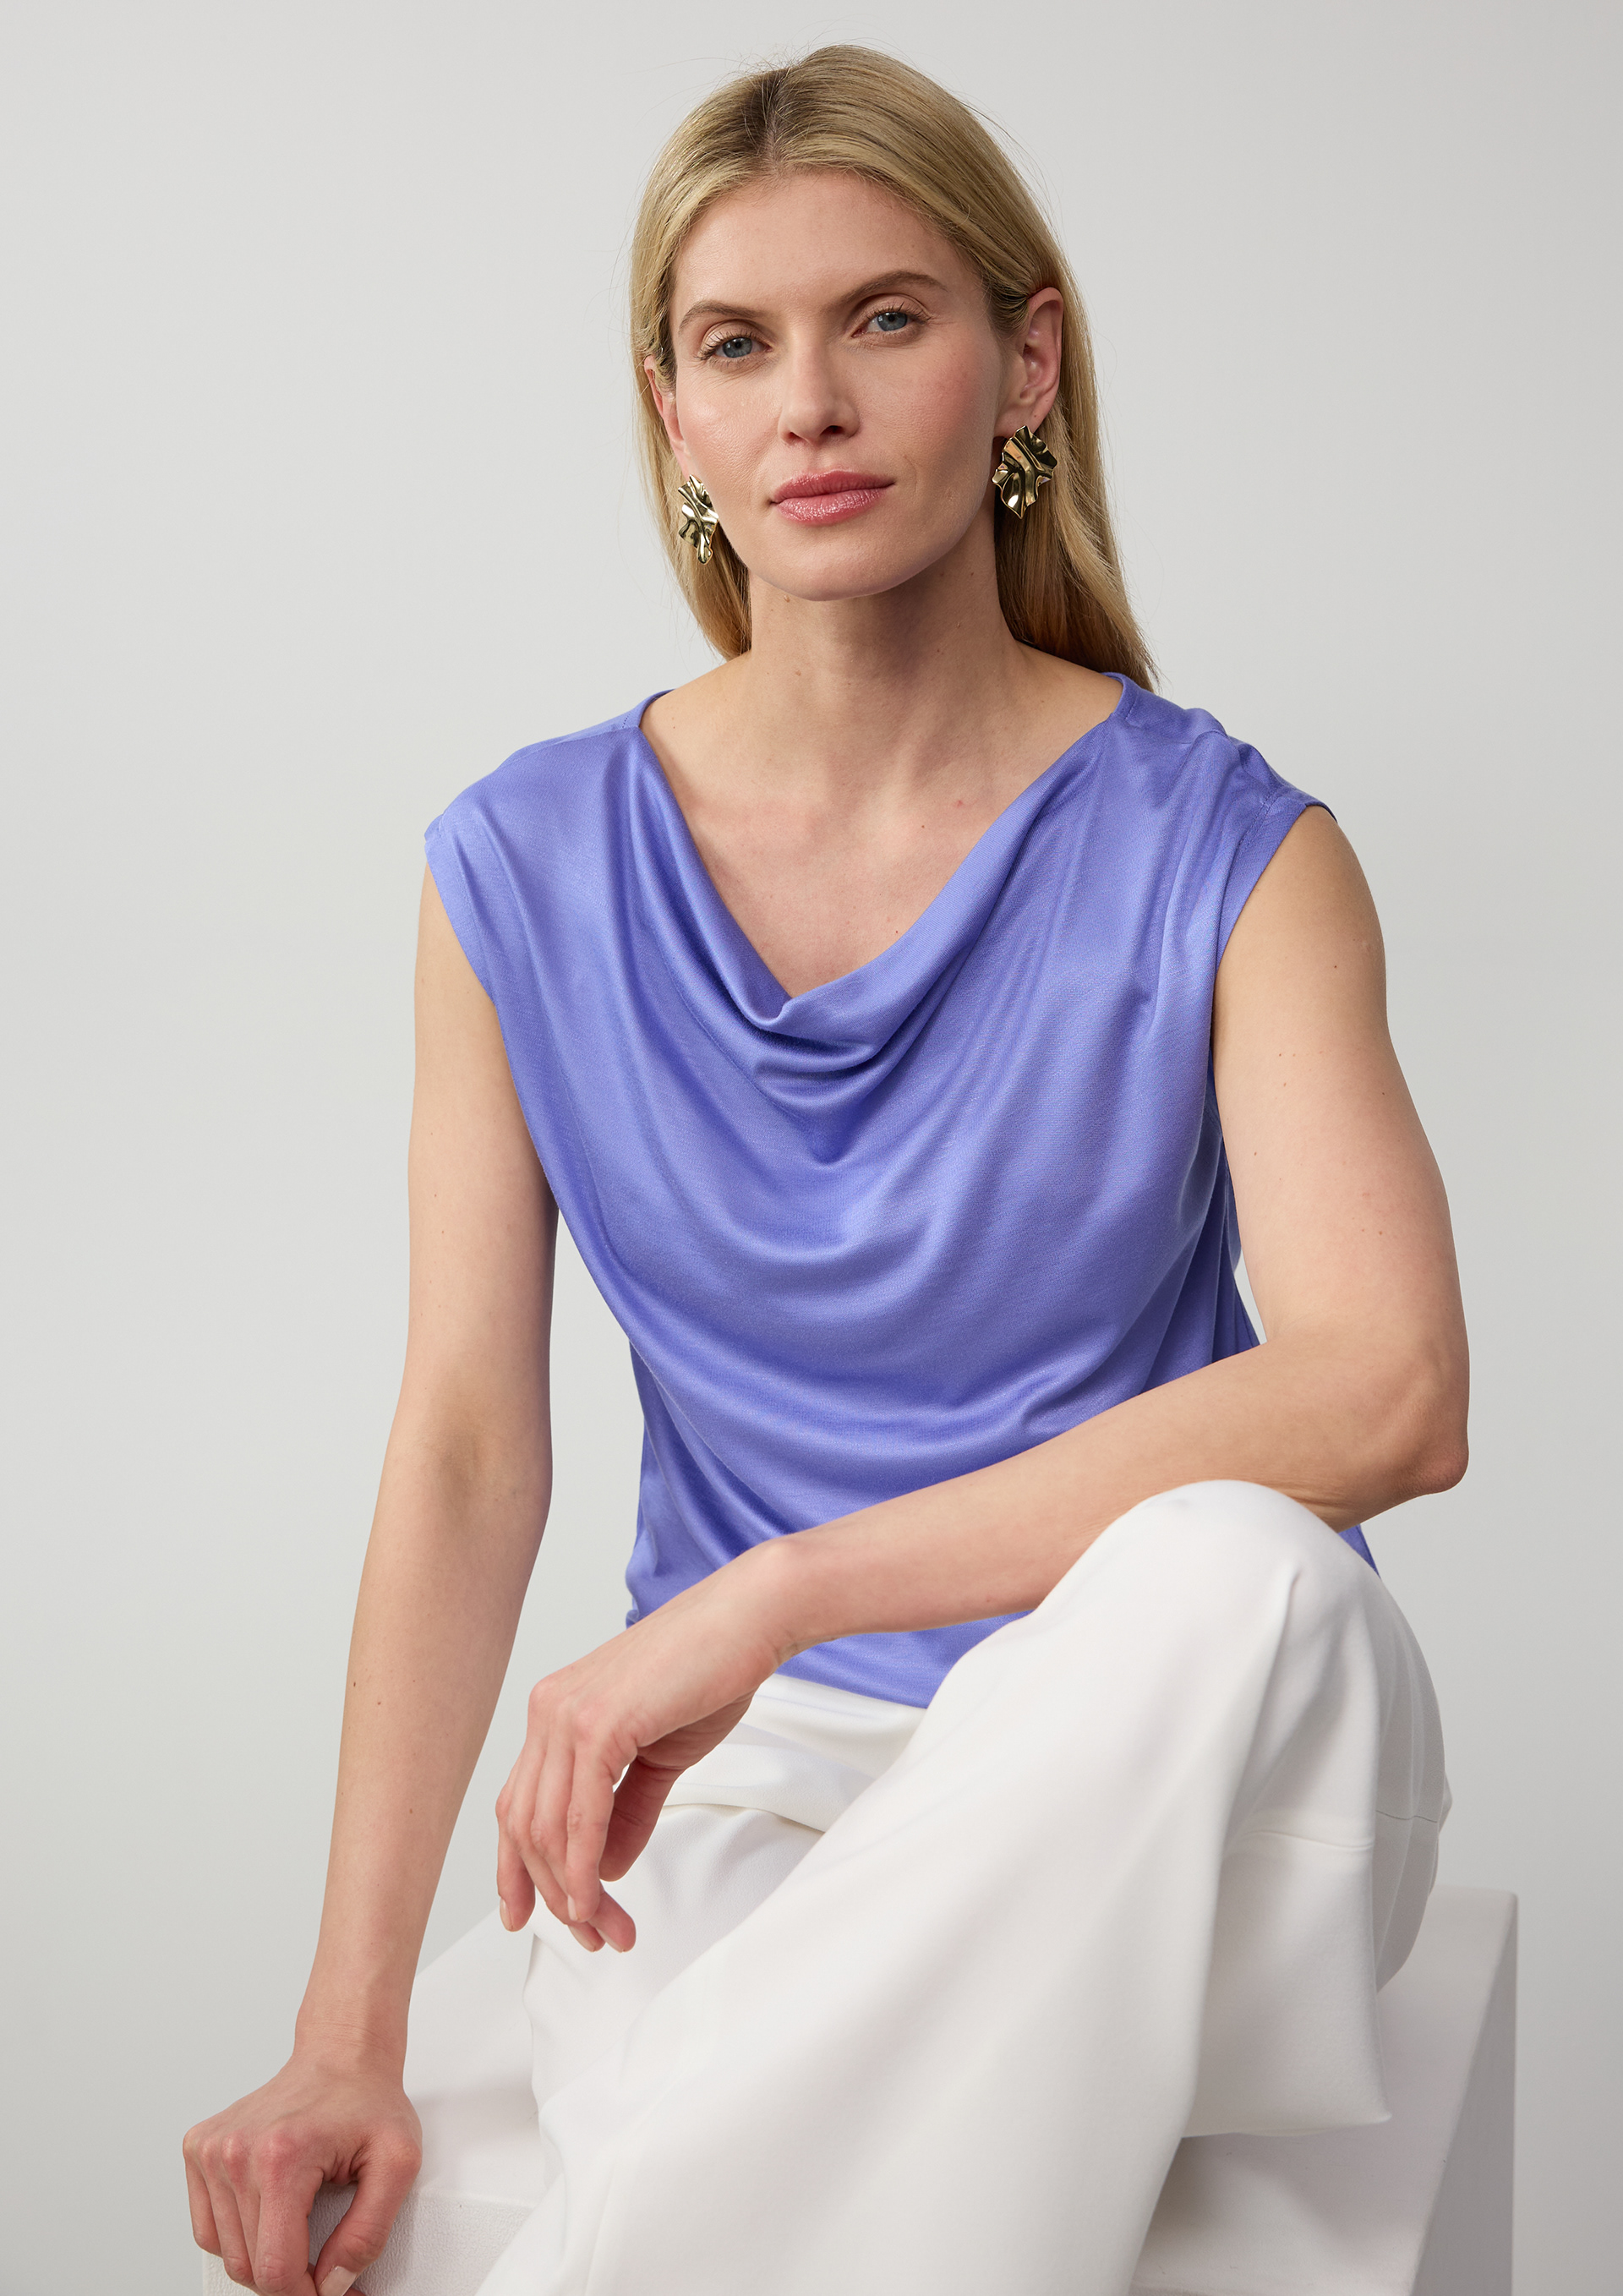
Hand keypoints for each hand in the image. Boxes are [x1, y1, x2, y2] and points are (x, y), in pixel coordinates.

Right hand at [182, 2048, 420, 2294]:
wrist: (342, 2054)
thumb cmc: (368, 2101)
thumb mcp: (398, 2164)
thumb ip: (368, 2234)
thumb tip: (333, 2284)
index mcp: (281, 2155)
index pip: (276, 2269)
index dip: (307, 2294)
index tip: (331, 2288)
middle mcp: (235, 2151)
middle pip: (248, 2266)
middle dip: (289, 2280)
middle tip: (322, 2266)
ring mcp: (211, 2148)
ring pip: (225, 2252)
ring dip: (263, 2258)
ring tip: (301, 2233)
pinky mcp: (199, 2148)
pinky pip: (208, 2227)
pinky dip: (237, 2237)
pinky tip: (270, 2216)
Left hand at [496, 1548, 793, 1952]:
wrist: (750, 1619)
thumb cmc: (712, 1670)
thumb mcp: (659, 1754)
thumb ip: (626, 1811)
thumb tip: (604, 1868)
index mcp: (554, 1711)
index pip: (519, 1804)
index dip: (519, 1868)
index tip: (530, 1915)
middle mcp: (547, 1710)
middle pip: (525, 1825)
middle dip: (554, 1894)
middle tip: (594, 1937)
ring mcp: (566, 1714)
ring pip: (548, 1828)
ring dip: (574, 1892)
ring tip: (607, 1929)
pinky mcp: (598, 1722)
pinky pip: (580, 1814)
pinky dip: (583, 1866)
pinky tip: (596, 1898)